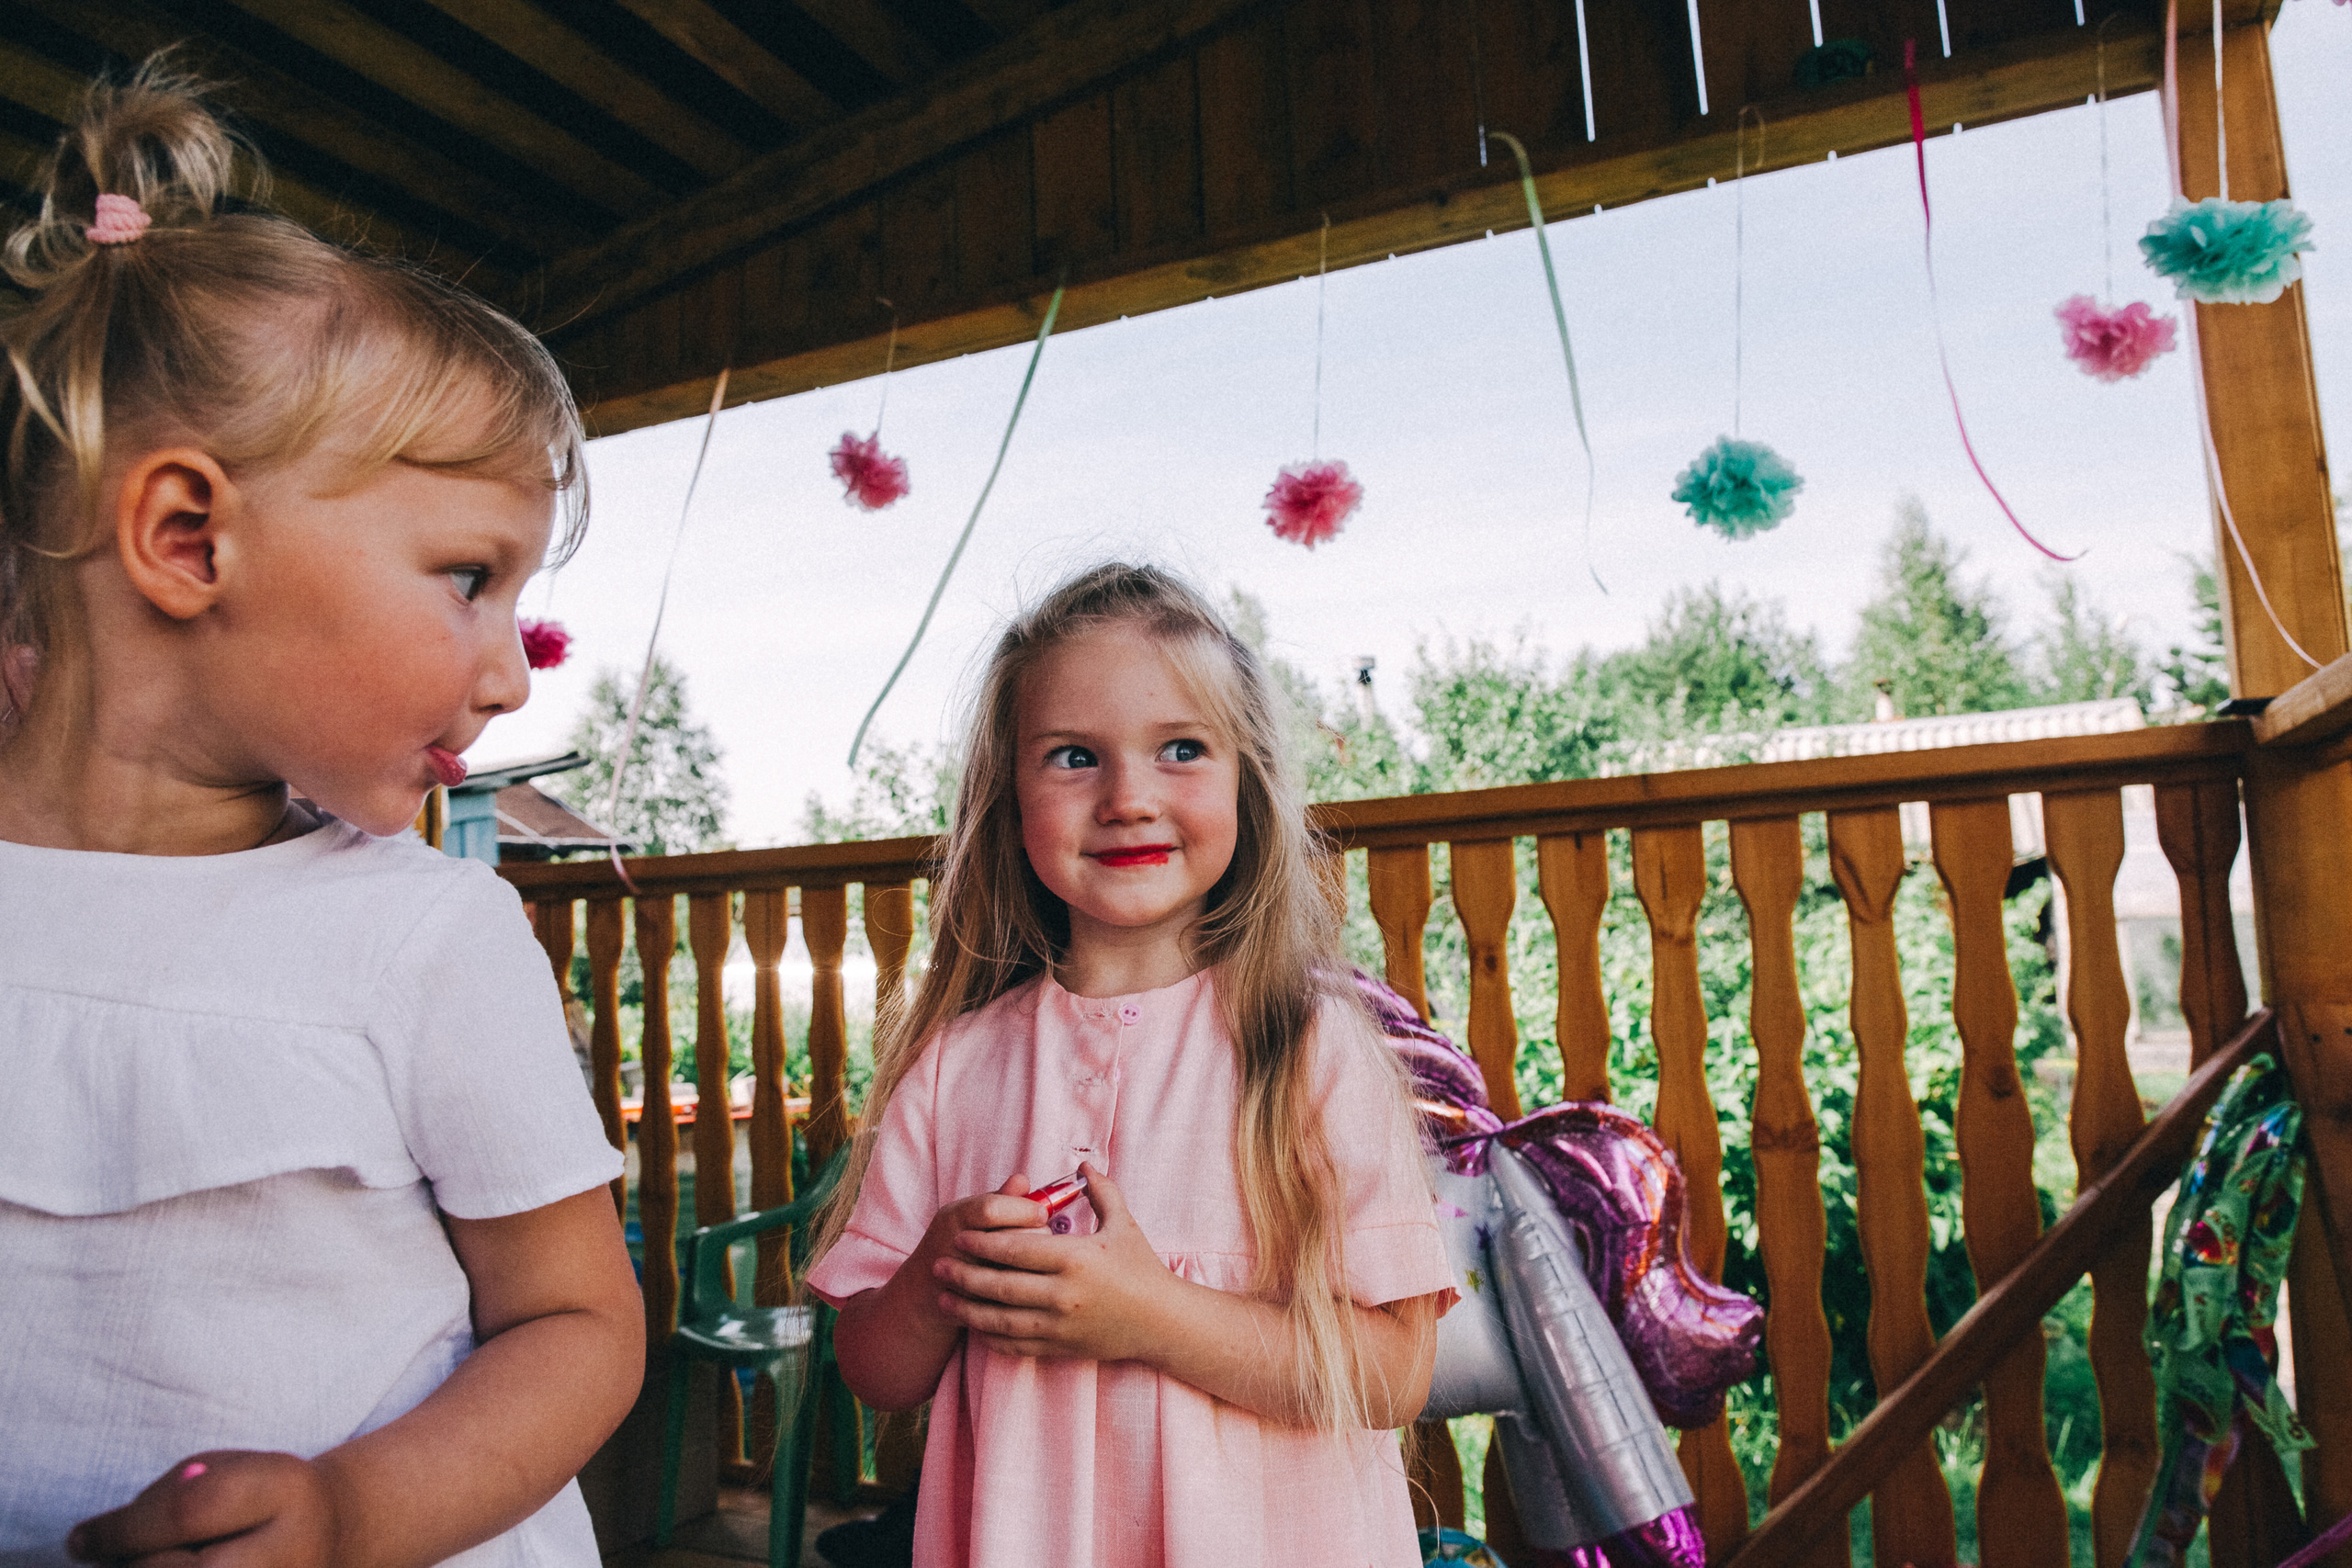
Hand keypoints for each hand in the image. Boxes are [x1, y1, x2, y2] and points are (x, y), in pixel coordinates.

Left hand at [68, 1452, 338, 1567]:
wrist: (327, 1536)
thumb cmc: (258, 1498)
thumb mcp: (227, 1470)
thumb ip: (171, 1495)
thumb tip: (102, 1543)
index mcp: (285, 1490)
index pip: (190, 1511)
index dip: (122, 1527)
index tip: (79, 1539)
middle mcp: (291, 1553)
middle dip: (132, 1567)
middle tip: (117, 1559)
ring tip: (157, 1564)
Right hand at [913, 1174, 1052, 1323]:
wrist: (923, 1294)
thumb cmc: (953, 1245)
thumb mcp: (968, 1216)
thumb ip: (998, 1198)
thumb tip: (1023, 1180)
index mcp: (953, 1219)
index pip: (991, 1209)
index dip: (1023, 1209)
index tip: (1042, 1213)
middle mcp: (953, 1247)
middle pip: (1006, 1240)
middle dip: (1035, 1237)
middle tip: (1043, 1236)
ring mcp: (960, 1280)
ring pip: (1013, 1270)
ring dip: (1033, 1263)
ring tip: (1036, 1257)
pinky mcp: (971, 1307)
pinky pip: (1010, 1298)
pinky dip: (1025, 1287)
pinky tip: (1028, 1279)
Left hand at [931, 1163, 1174, 1362]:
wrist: (1162, 1322)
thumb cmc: (1142, 1268)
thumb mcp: (1124, 1223)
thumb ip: (1101, 1190)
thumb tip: (1081, 1164)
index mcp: (1075, 1258)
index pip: (1015, 1249)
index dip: (982, 1243)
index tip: (960, 1236)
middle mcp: (1063, 1294)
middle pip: (999, 1285)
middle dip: (963, 1275)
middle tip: (938, 1266)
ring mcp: (1060, 1325)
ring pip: (1000, 1320)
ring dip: (967, 1310)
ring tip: (943, 1299)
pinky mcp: (1061, 1347)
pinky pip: (1016, 1345)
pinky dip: (991, 1336)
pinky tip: (975, 1327)